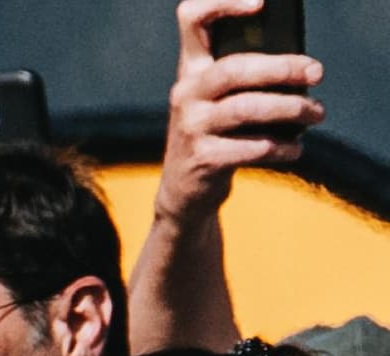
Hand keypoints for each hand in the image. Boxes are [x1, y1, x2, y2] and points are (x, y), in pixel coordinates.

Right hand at [163, 2, 326, 220]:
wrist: (185, 190)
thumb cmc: (216, 133)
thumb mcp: (219, 99)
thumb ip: (245, 76)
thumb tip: (302, 67)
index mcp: (192, 69)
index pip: (192, 20)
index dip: (223, 4)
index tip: (261, 5)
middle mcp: (186, 93)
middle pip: (235, 68)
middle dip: (283, 69)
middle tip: (316, 73)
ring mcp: (191, 126)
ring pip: (247, 108)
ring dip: (292, 109)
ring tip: (317, 114)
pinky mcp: (202, 158)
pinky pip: (252, 147)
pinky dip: (282, 148)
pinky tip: (296, 149)